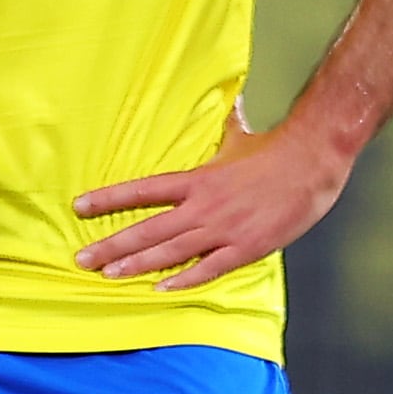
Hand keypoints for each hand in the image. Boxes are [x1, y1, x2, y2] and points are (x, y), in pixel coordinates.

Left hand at [74, 108, 349, 288]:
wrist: (313, 162)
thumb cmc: (275, 150)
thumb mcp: (237, 137)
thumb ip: (221, 127)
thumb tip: (223, 104)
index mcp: (196, 180)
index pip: (142, 190)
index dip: (109, 199)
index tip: (79, 206)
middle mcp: (203, 206)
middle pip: (148, 228)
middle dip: (112, 245)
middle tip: (82, 259)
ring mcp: (223, 229)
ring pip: (170, 251)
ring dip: (137, 265)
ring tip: (108, 275)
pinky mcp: (246, 248)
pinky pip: (209, 269)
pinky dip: (184, 280)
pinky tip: (161, 289)